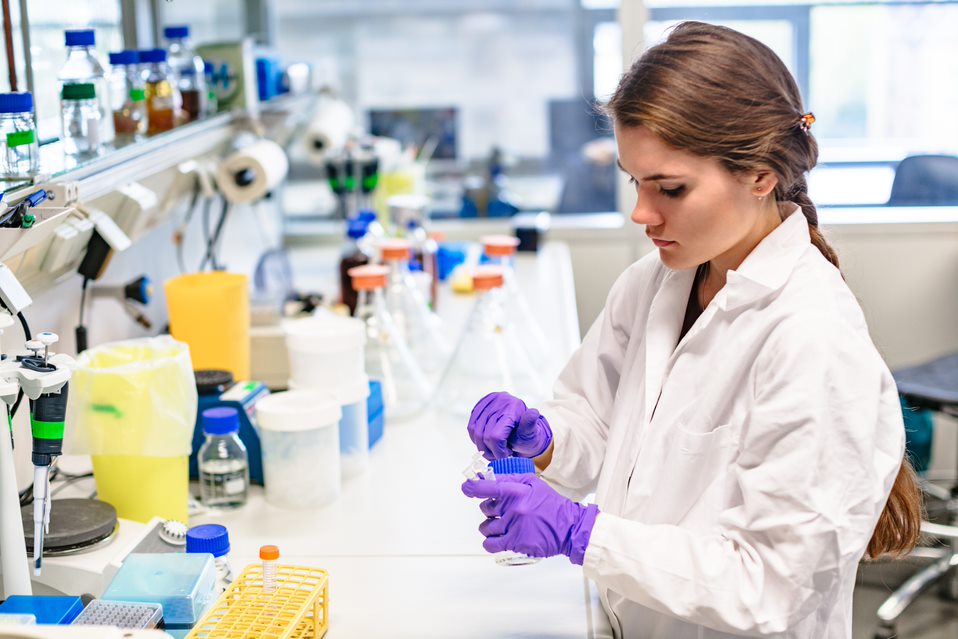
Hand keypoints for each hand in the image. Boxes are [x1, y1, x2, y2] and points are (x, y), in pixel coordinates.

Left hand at [461, 474, 598, 564]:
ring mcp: (514, 526)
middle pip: (485, 508)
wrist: (569, 528)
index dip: (473, 487)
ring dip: (489, 526)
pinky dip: (489, 542)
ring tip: (500, 525)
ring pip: (486, 527)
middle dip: (488, 509)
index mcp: (518, 491)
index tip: (466, 487)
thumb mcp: (534, 484)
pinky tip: (495, 539)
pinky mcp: (516, 542)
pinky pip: (491, 544)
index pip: (488, 487)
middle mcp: (514, 508)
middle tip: (500, 510)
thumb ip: (512, 479)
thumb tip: (489, 477)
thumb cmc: (552, 506)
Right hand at [467, 392, 552, 460]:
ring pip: (475, 432)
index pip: (496, 436)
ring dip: (482, 447)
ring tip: (494, 451)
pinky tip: (487, 443)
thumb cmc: (527, 434)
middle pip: (484, 436)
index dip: (498, 451)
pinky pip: (471, 427)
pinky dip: (477, 439)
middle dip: (491, 451)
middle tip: (500, 456)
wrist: (522, 427)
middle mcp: (499, 400)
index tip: (505, 457)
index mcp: (512, 407)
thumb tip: (533, 413)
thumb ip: (530, 425)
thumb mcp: (532, 432)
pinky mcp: (479, 406)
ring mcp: (487, 402)